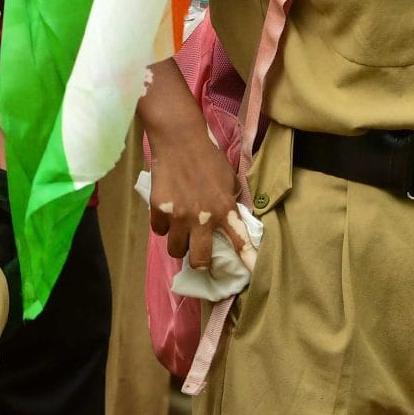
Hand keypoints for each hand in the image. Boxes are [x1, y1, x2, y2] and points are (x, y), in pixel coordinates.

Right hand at [146, 110, 243, 265]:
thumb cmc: (208, 157)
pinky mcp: (159, 208)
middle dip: (200, 262)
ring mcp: (178, 215)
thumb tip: (230, 219)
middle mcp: (202, 218)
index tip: (255, 275)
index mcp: (225, 210)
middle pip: (199, 259)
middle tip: (198, 254)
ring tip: (180, 233)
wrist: (179, 139)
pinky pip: (158, 229)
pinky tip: (166, 214)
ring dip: (179, 244)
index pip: (242, 243)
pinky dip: (162, 225)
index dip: (250, 262)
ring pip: (176, 249)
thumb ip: (229, 203)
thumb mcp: (229, 180)